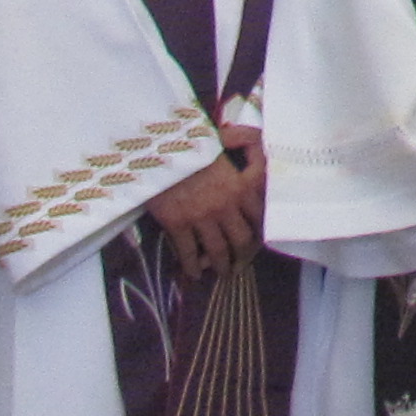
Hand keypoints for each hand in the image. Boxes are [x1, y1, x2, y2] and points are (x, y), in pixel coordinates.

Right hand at [147, 125, 265, 278]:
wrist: (155, 147)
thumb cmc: (188, 141)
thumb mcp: (220, 143)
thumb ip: (240, 149)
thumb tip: (252, 143)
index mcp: (239, 185)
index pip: (260, 216)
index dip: (260, 231)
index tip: (257, 239)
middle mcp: (225, 204)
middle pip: (243, 240)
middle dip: (243, 256)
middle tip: (240, 264)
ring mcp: (201, 216)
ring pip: (218, 251)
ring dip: (221, 266)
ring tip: (221, 272)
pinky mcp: (177, 223)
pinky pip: (188, 253)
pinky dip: (191, 267)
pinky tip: (193, 273)